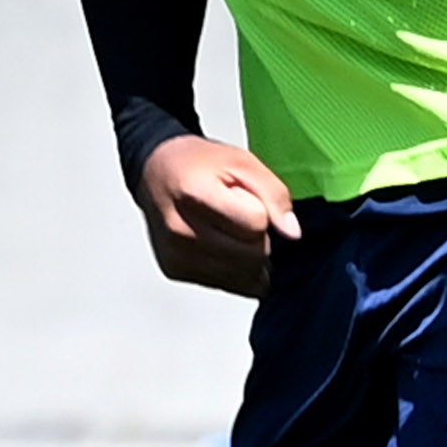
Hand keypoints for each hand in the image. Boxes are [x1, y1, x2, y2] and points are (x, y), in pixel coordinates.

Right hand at [133, 131, 300, 299]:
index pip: (255, 223)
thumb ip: (273, 193)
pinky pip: (227, 285)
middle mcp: (180, 229)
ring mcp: (176, 254)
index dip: (262, 211)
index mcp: (194, 193)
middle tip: (243, 216)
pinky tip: (224, 245)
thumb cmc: (197, 164)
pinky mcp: (175, 270)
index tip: (247, 199)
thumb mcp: (241, 161)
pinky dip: (235, 270)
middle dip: (260, 238)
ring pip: (243, 275)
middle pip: (251, 255)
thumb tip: (292, 233)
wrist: (155, 172)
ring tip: (233, 230)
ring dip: (251, 258)